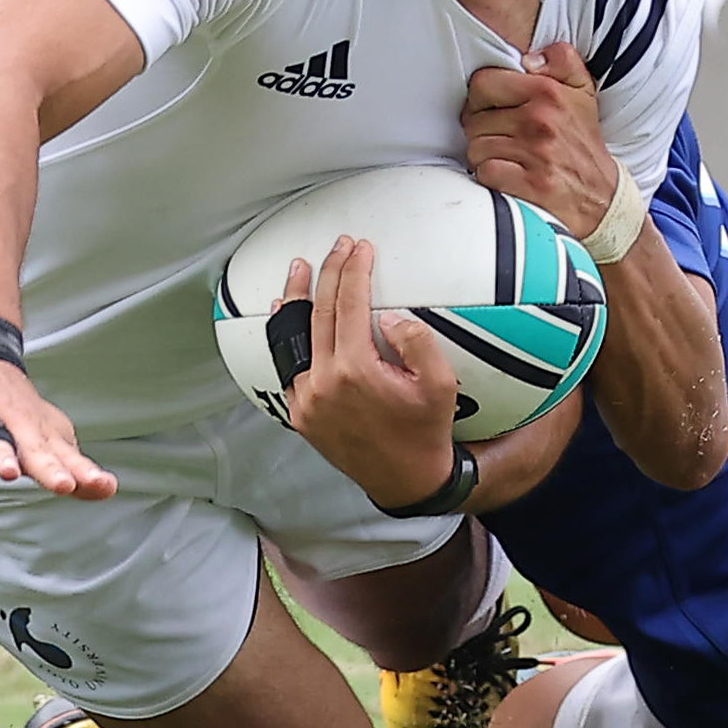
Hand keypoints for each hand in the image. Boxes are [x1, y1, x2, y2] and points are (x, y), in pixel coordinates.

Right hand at [0, 287, 114, 496]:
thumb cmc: (18, 410)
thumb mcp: (49, 437)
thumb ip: (73, 468)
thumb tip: (107, 490)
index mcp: (46, 436)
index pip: (69, 458)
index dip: (85, 473)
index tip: (104, 485)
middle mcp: (23, 430)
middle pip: (38, 453)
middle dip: (51, 470)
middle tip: (64, 485)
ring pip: (0, 443)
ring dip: (6, 458)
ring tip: (12, 474)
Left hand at [282, 238, 461, 509]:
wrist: (404, 481)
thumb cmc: (425, 432)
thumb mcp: (440, 385)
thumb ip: (418, 342)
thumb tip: (389, 316)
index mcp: (356, 370)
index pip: (349, 304)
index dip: (353, 270)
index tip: (360, 248)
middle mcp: (323, 383)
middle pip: (319, 311)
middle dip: (329, 272)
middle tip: (338, 246)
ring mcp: (306, 399)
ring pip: (295, 336)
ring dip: (297, 297)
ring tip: (300, 267)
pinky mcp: (300, 412)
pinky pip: (290, 365)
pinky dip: (288, 335)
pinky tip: (287, 313)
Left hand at [462, 42, 615, 238]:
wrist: (602, 196)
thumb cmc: (583, 142)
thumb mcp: (582, 90)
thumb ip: (561, 59)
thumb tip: (529, 58)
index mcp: (548, 92)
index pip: (483, 83)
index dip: (481, 98)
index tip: (492, 109)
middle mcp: (540, 120)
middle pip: (474, 119)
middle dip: (481, 130)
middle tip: (500, 137)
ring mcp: (535, 153)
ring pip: (476, 147)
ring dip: (484, 156)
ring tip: (505, 156)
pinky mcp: (531, 184)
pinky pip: (486, 172)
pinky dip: (491, 176)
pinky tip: (507, 174)